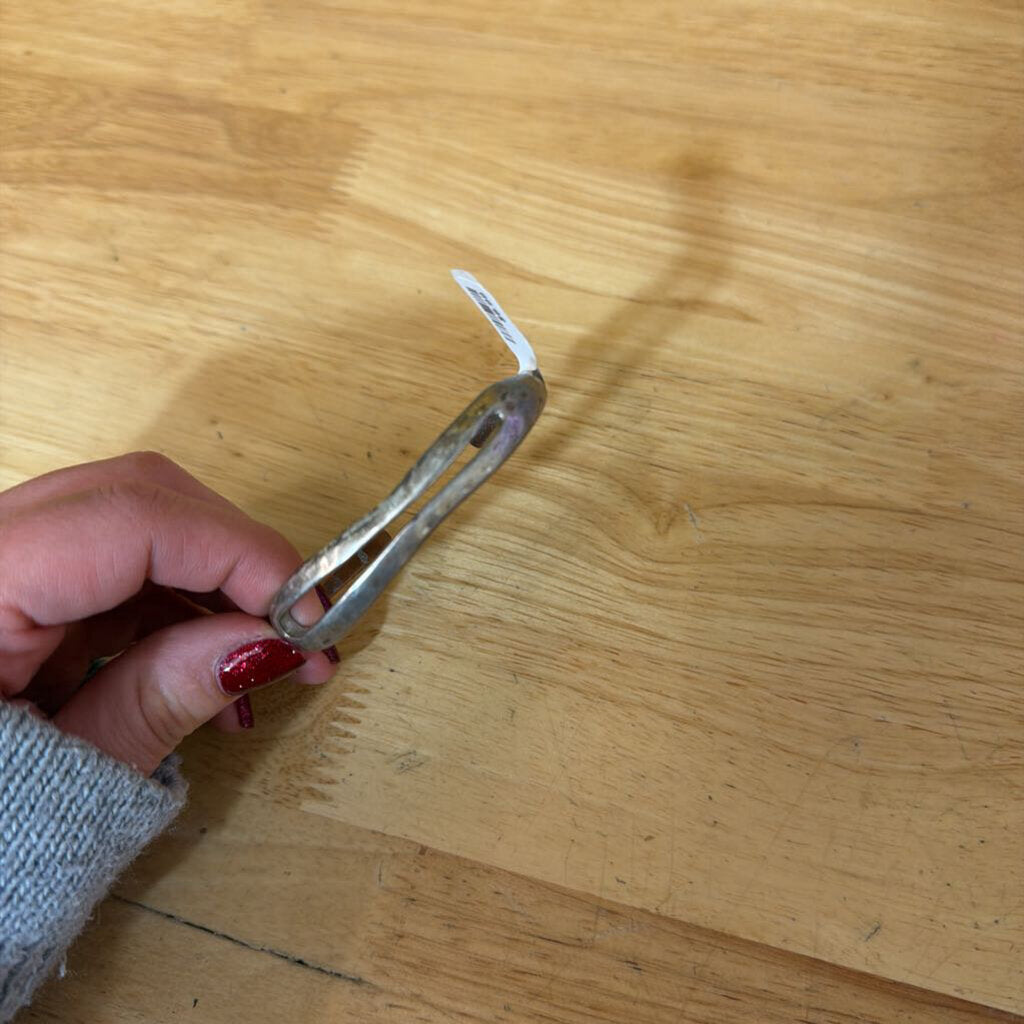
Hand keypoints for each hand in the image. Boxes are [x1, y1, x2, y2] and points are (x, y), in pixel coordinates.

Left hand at [0, 452, 334, 774]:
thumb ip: (160, 697)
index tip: (308, 610)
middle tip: (300, 630)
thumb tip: (270, 644)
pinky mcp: (16, 581)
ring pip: (136, 525)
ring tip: (263, 669)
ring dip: (214, 586)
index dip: (241, 552)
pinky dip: (175, 608)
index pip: (134, 518)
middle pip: (139, 498)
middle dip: (236, 558)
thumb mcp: (59, 772)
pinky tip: (211, 667)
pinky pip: (113, 567)